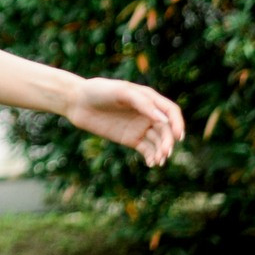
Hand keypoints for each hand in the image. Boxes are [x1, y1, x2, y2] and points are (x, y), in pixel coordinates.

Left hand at [66, 78, 184, 167]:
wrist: (77, 102)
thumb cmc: (98, 91)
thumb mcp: (120, 92)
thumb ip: (142, 103)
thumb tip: (163, 119)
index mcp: (149, 98)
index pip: (170, 111)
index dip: (177, 123)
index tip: (178, 136)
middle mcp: (147, 114)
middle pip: (166, 129)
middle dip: (168, 141)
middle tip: (164, 152)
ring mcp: (139, 127)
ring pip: (158, 141)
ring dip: (162, 151)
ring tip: (158, 160)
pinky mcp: (130, 139)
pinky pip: (147, 150)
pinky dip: (152, 157)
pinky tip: (151, 163)